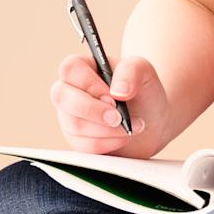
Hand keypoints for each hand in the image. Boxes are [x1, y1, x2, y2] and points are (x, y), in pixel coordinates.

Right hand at [51, 51, 168, 157]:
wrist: (153, 122)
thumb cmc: (143, 91)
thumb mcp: (144, 71)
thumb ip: (131, 71)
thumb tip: (118, 91)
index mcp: (82, 68)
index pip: (70, 69)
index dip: (89, 84)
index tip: (113, 96)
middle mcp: (70, 90)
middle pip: (61, 96)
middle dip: (93, 110)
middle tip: (119, 117)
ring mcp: (70, 116)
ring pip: (74, 124)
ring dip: (108, 129)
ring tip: (130, 125)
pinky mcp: (76, 140)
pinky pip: (84, 145)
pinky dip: (109, 142)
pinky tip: (123, 136)